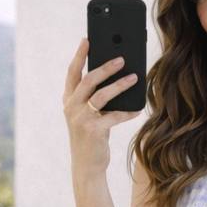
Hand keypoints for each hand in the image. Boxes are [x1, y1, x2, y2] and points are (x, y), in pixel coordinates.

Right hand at [62, 36, 142, 178]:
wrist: (86, 166)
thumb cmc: (90, 138)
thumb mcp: (87, 116)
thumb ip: (93, 99)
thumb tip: (114, 78)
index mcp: (69, 101)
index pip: (72, 74)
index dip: (79, 56)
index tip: (87, 40)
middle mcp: (72, 108)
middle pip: (88, 80)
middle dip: (105, 67)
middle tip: (121, 58)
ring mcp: (81, 119)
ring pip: (101, 95)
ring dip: (119, 85)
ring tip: (134, 78)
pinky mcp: (94, 131)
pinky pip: (114, 116)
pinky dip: (127, 111)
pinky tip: (137, 109)